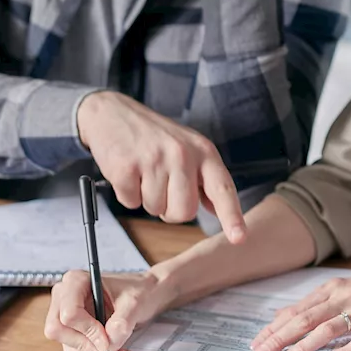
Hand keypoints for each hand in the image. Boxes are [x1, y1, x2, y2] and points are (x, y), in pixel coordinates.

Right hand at [44, 269, 177, 350]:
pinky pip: (76, 350)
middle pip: (58, 330)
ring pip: (67, 344)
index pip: (69, 313)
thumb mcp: (134, 303)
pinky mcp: (73, 330)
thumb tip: (108, 344)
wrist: (146, 295)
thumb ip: (121, 323)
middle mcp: (64, 297)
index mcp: (76, 281)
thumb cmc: (139, 291)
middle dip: (85, 345)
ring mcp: (65, 314)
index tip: (107, 341)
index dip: (87, 331)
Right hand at [77, 91, 246, 242]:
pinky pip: (130, 203)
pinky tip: (128, 171)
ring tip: (143, 172)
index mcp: (203, 151)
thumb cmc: (154, 136)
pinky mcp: (126, 167)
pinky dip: (127, 194)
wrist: (112, 112)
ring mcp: (154, 159)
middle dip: (170, 210)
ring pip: (156, 209)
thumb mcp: (188, 147)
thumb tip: (217, 209)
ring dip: (147, 199)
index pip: (222, 188)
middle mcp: (182, 154)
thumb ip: (204, 178)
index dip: (232, 216)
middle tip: (161, 186)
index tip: (239, 237)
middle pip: (184, 212)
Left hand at [250, 272, 350, 350]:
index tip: (257, 341)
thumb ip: (314, 303)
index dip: (275, 327)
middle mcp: (345, 297)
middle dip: (280, 338)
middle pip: (306, 319)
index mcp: (333, 289)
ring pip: (327, 330)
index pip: (297, 310)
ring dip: (303, 346)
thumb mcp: (343, 290)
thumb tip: (282, 315)